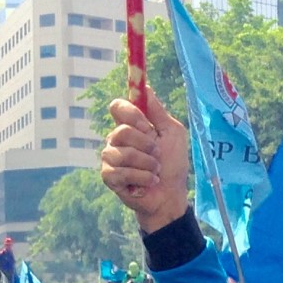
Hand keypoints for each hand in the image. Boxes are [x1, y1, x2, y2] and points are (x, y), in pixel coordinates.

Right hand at [100, 90, 192, 233]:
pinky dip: (141, 178)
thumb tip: (146, 88)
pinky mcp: (108, 176)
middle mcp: (117, 139)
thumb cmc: (173, 164)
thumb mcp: (172, 133)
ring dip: (147, 164)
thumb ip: (158, 112)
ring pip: (123, 153)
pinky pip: (121, 172)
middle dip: (146, 145)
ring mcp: (110, 157)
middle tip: (157, 154)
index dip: (130, 113)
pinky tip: (148, 183)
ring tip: (155, 172)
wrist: (170, 195)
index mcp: (131, 125)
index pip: (117, 107)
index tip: (145, 124)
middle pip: (122, 131)